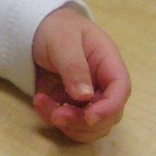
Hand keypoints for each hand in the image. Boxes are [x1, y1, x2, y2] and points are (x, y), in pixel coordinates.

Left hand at [31, 6, 129, 143]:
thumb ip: (74, 67)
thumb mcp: (63, 40)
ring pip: (89, 127)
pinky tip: (39, 101)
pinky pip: (67, 123)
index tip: (90, 118)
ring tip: (42, 103)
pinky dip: (52, 119)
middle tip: (56, 115)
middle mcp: (102, 84)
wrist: (35, 29)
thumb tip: (85, 96)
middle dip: (83, 122)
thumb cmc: (55, 28)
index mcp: (108, 63)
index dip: (109, 108)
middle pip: (107, 116)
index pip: (121, 90)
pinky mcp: (68, 105)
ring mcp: (86, 98)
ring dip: (67, 125)